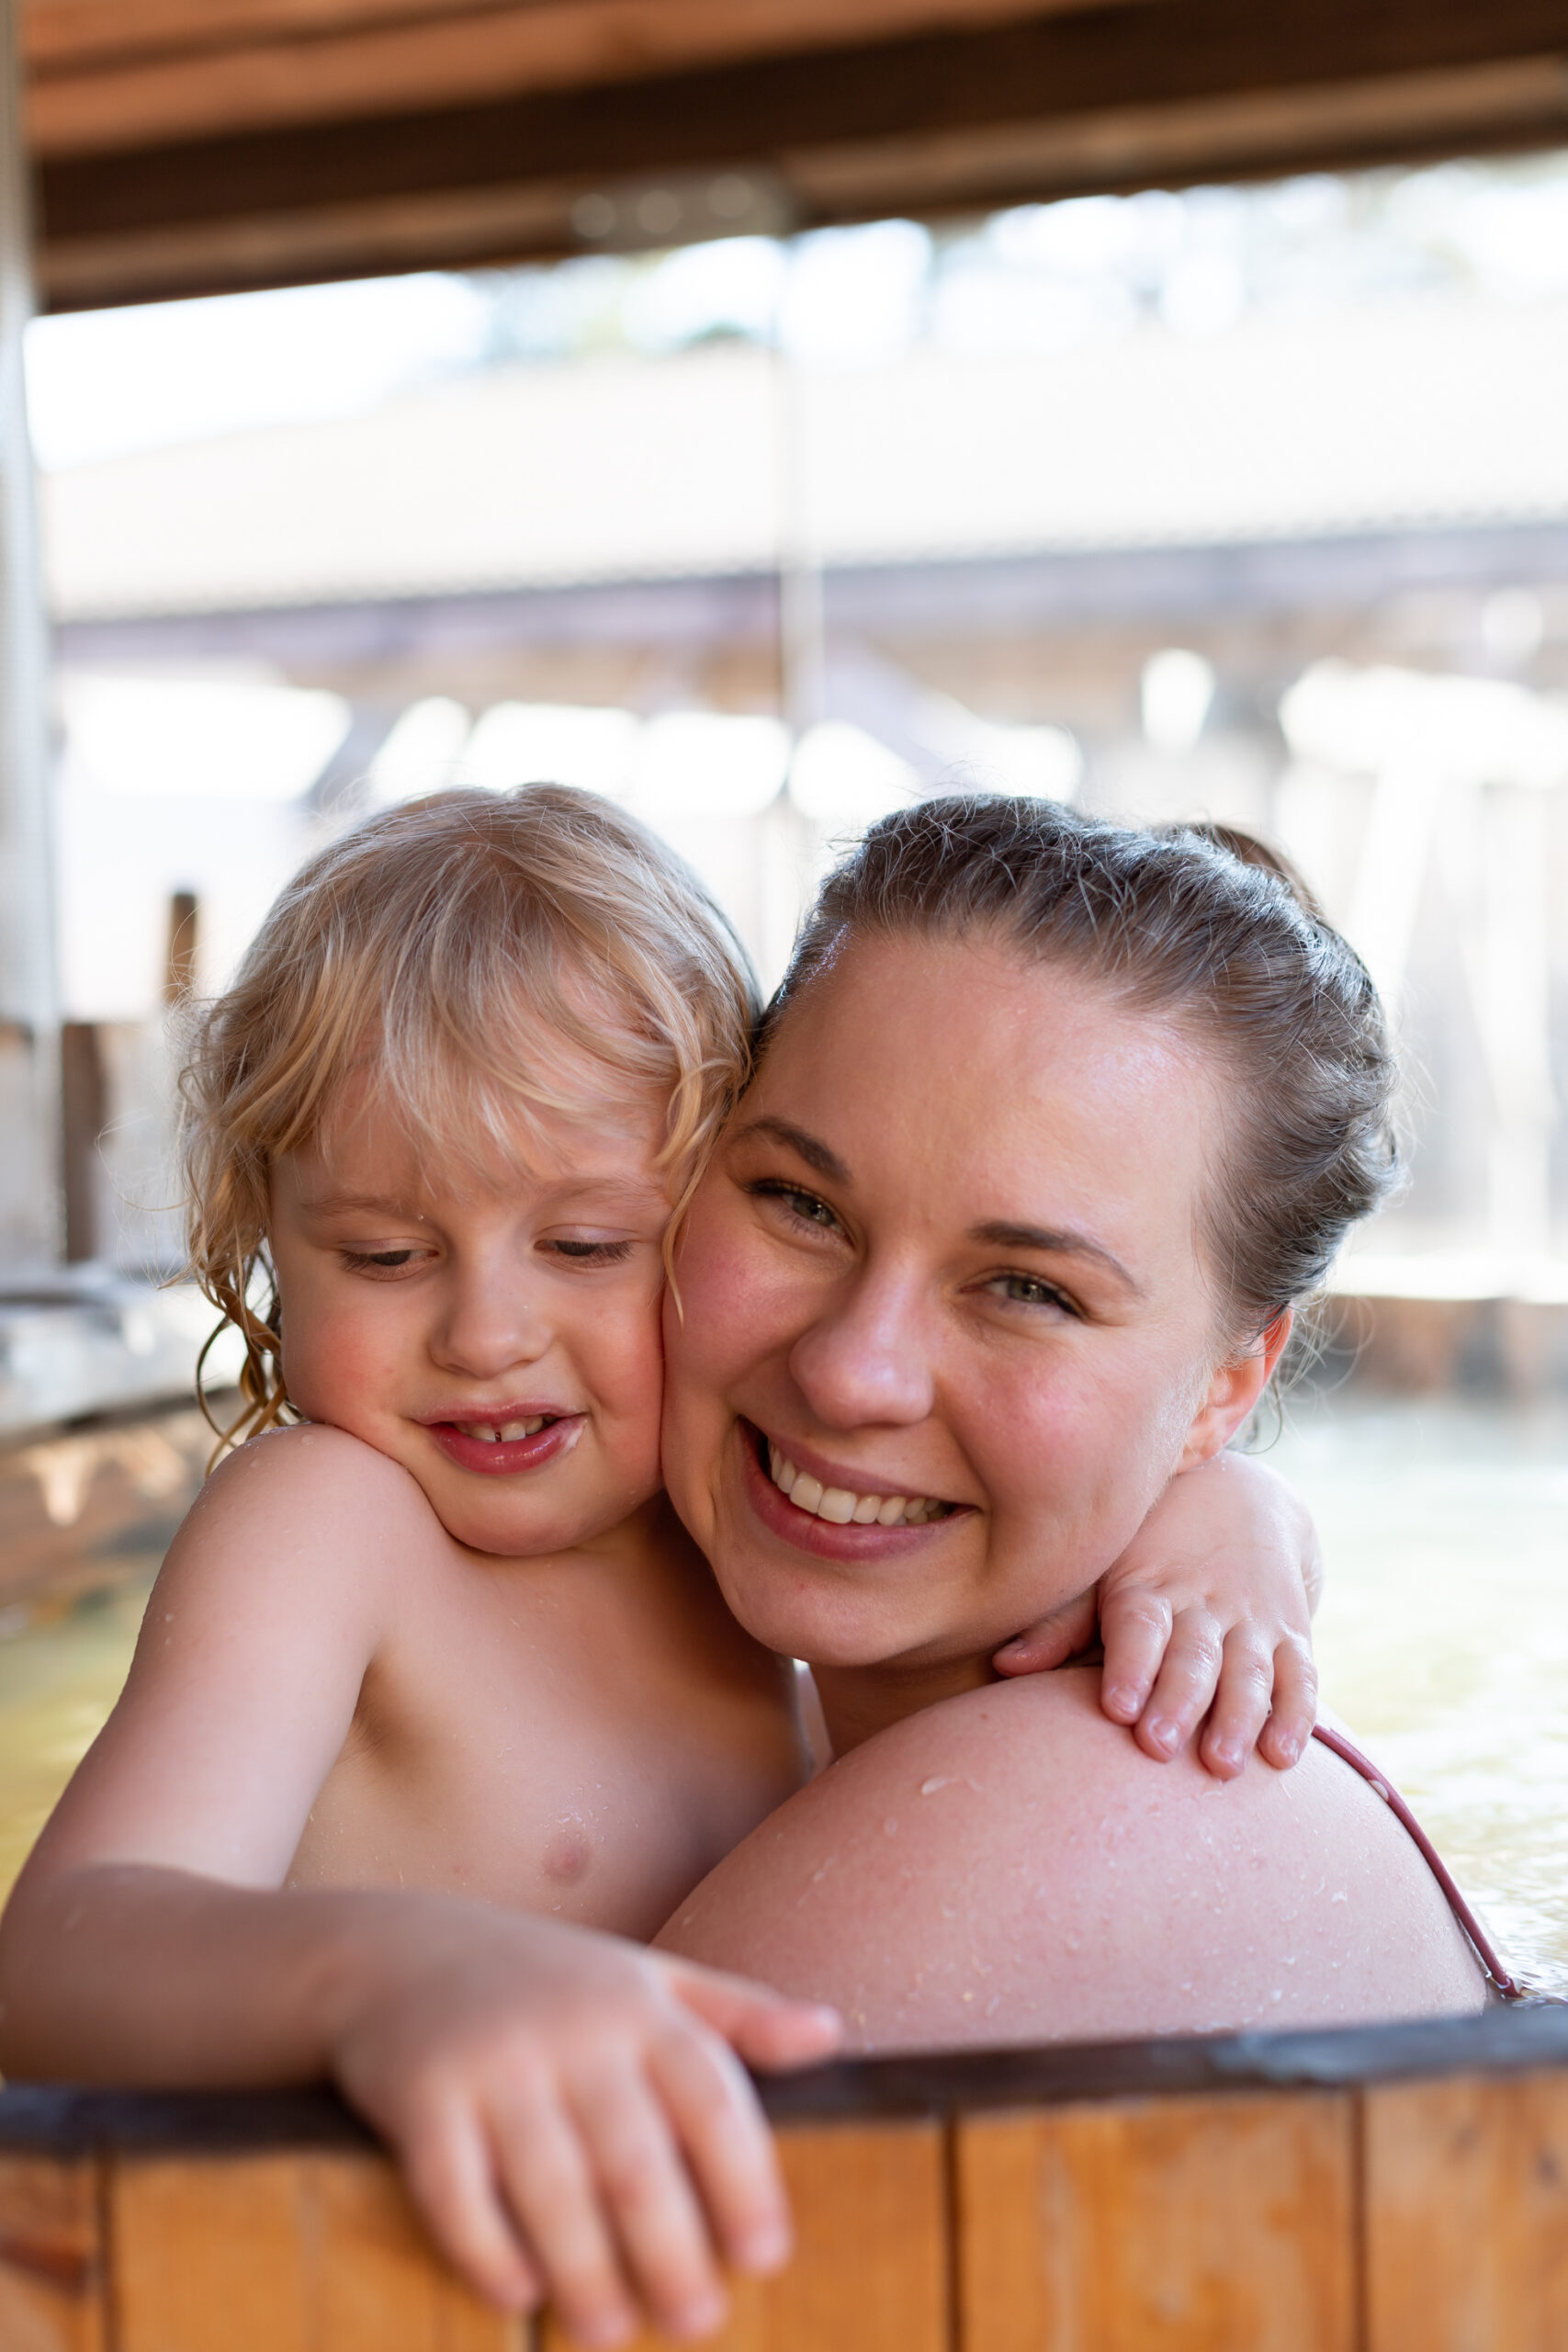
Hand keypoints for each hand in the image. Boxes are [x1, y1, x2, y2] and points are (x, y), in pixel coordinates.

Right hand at [330, 1904, 841, 2344]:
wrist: (396, 1949)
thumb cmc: (548, 1979)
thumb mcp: (648, 1976)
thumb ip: (737, 2012)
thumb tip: (832, 2034)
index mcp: (639, 2008)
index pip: (711, 2098)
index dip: (745, 2180)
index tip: (765, 2256)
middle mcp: (572, 2031)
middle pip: (636, 2159)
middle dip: (670, 2251)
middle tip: (695, 2322)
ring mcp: (494, 2062)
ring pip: (551, 2187)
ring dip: (585, 2272)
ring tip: (608, 2332)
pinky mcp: (421, 2095)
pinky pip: (456, 2190)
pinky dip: (489, 2250)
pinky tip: (519, 2294)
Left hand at [992, 1454, 1319, 1779]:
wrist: (1244, 1495)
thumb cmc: (1150, 1549)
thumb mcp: (1105, 1571)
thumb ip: (1062, 1623)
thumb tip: (1003, 1664)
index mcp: (1148, 1585)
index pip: (1139, 1625)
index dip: (1131, 1665)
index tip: (1118, 1707)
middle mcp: (1203, 1602)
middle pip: (1193, 1654)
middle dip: (1177, 1700)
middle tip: (1158, 1746)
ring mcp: (1251, 1619)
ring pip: (1249, 1670)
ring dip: (1238, 1717)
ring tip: (1221, 1763)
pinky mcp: (1289, 1635)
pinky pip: (1299, 1675)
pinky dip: (1295, 1715)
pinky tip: (1282, 1757)